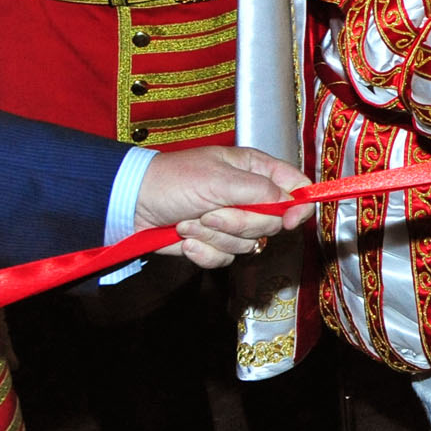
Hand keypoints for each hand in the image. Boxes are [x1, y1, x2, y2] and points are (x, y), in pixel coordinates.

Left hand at [137, 146, 313, 269]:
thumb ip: (261, 190)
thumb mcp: (220, 179)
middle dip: (238, 223)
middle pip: (271, 223)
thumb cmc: (172, 181)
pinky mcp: (214, 243)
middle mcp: (248, 197)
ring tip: (190, 221)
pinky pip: (225, 259)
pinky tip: (185, 239)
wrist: (131, 206)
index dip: (299, 204)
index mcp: (254, 171)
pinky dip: (203, 251)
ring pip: (247, 244)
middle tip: (212, 213)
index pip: (295, 187)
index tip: (289, 221)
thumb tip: (293, 202)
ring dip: (214, 236)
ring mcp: (231, 223)